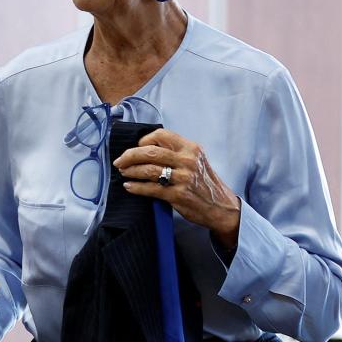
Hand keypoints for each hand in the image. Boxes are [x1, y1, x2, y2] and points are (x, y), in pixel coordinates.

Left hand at [115, 128, 241, 248]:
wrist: (221, 206)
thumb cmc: (205, 183)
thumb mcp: (196, 160)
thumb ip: (176, 153)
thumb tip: (145, 149)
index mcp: (191, 149)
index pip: (161, 135)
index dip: (144, 140)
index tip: (136, 148)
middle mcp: (187, 161)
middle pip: (150, 151)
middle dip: (130, 155)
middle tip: (120, 161)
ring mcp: (183, 178)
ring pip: (148, 169)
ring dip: (130, 171)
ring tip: (123, 172)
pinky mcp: (177, 195)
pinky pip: (150, 188)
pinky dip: (135, 187)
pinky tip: (129, 186)